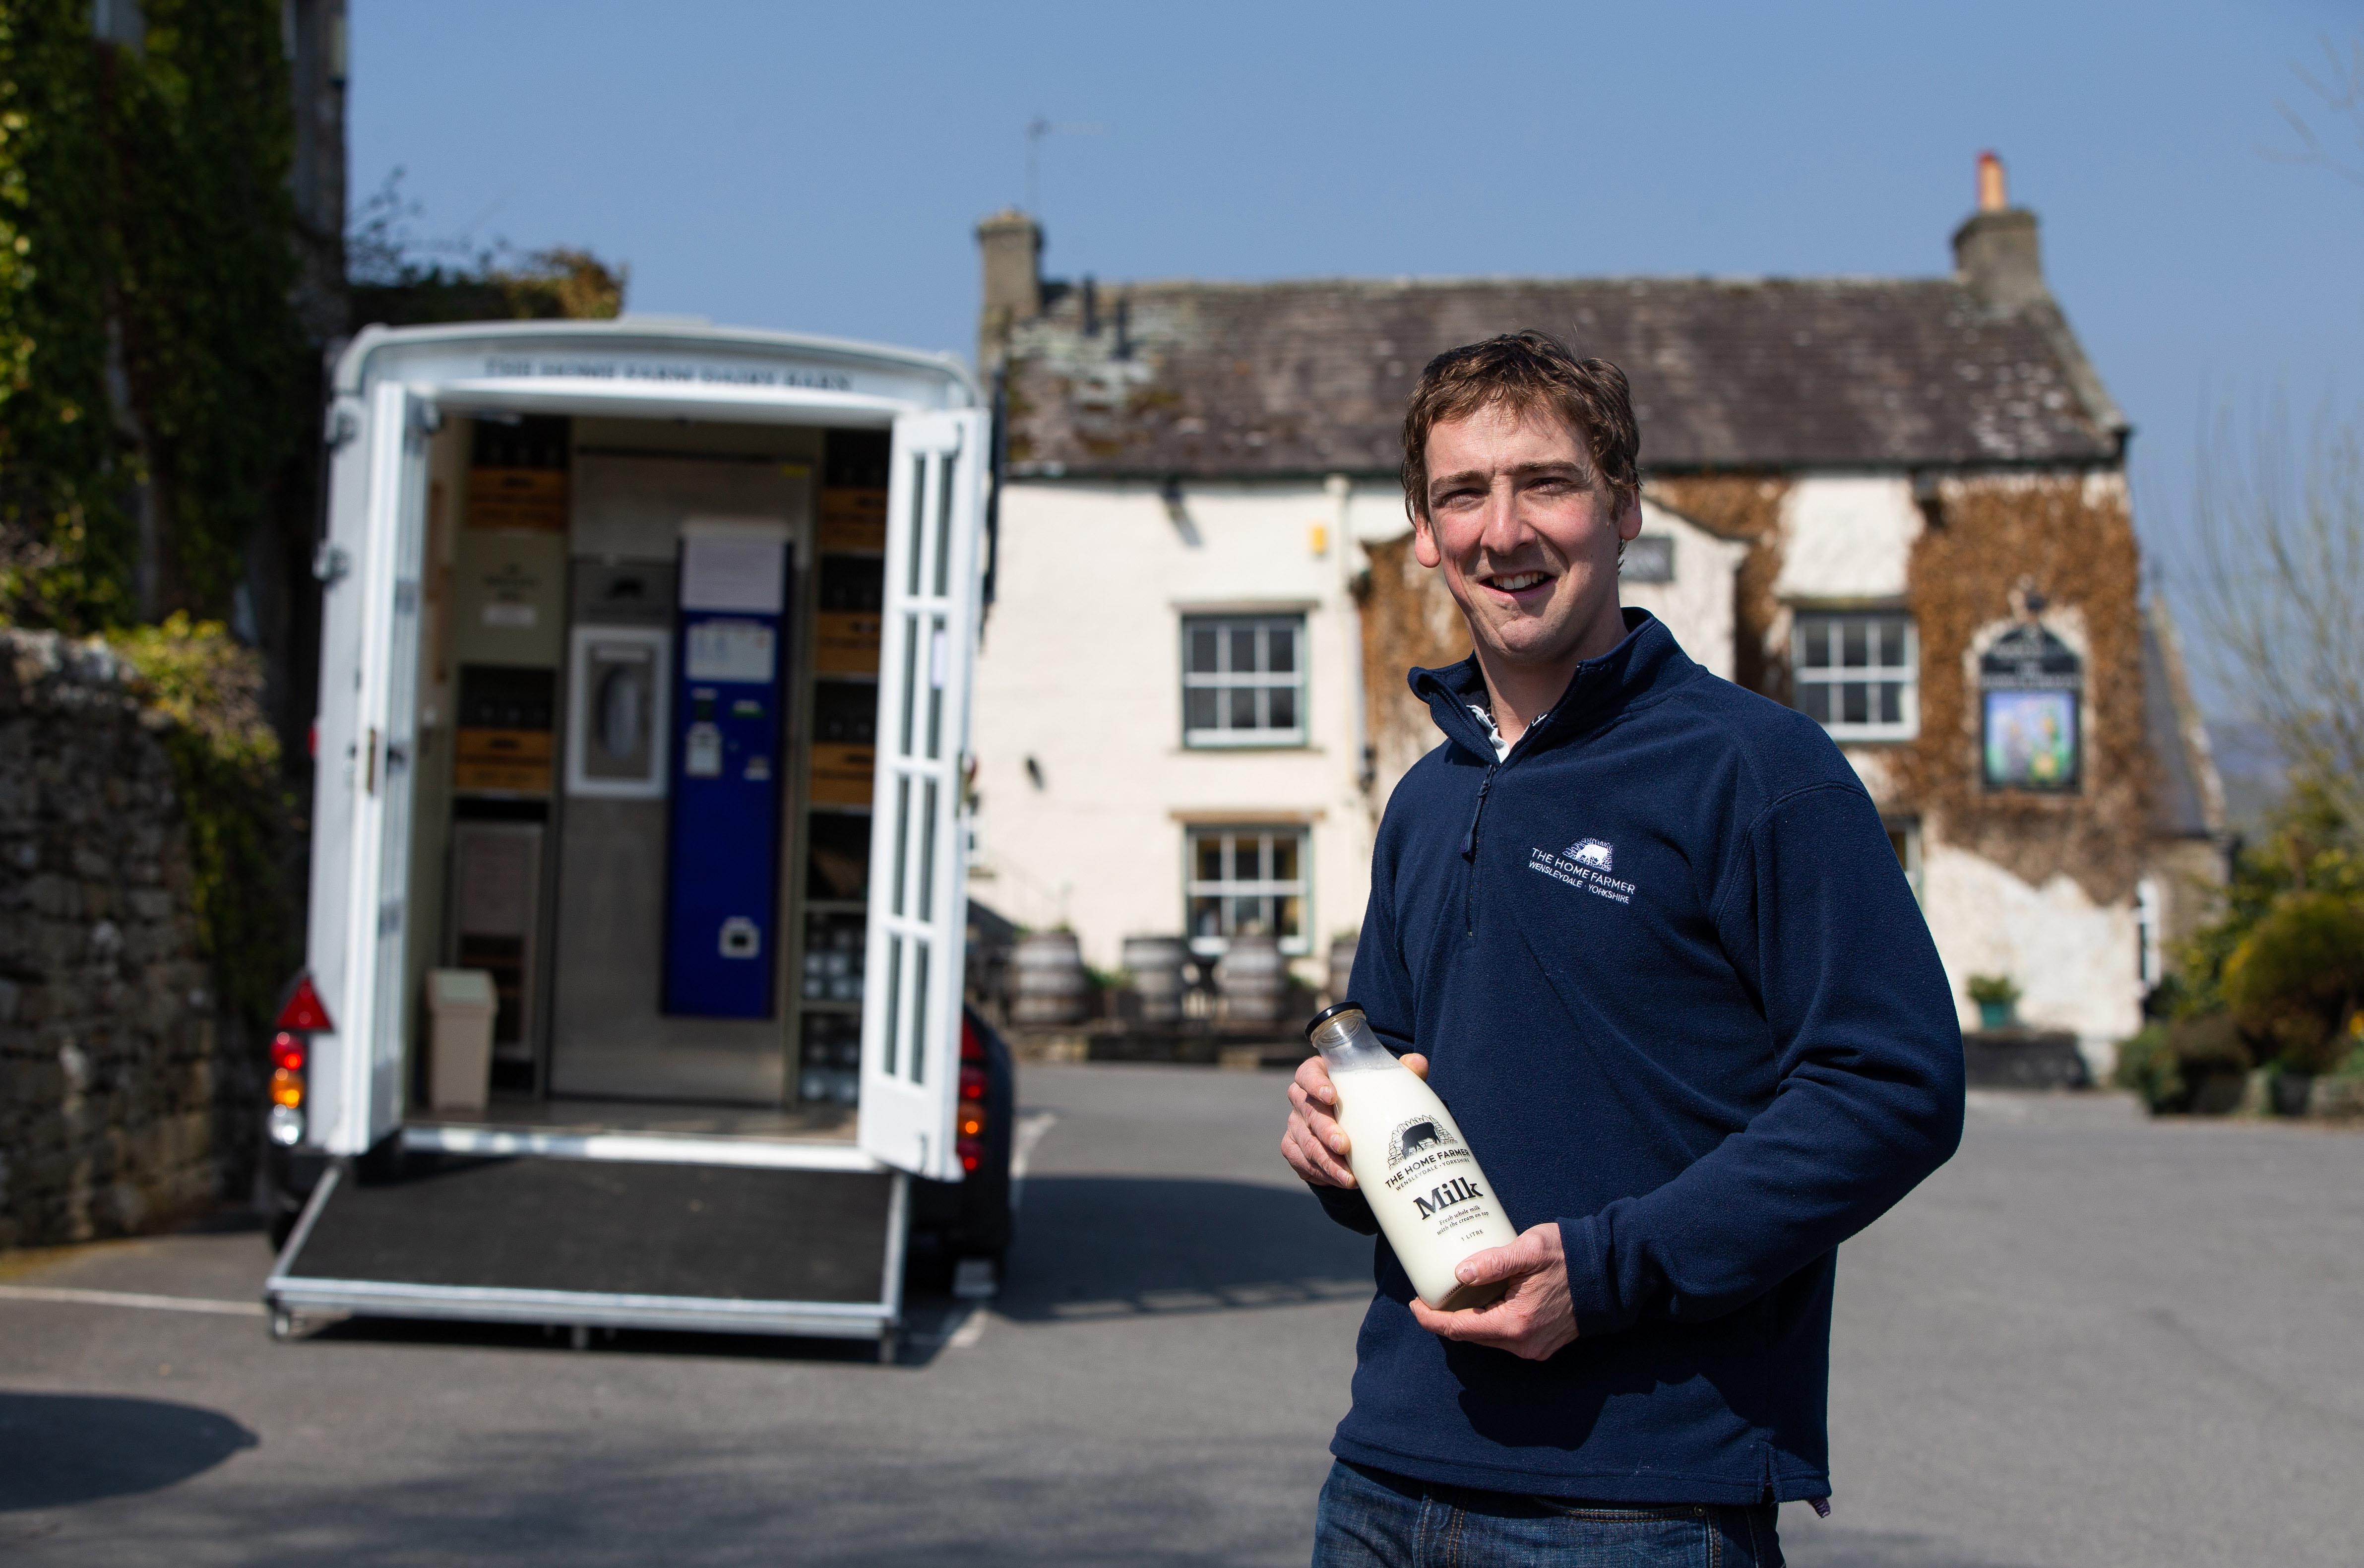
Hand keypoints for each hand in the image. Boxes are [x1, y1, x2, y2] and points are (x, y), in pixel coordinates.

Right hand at [1282, 1051, 1428, 1189]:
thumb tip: (1419, 1062)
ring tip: (1348, 1175)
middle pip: (1308, 1111)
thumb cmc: (1367, 1100)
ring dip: (1326, 1160)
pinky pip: (1304, 1162)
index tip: (1332, 1096)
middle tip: (1344, 1145)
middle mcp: (1302, 1100)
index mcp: (1319, 1076)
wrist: (1353, 1131)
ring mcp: (1296, 1125)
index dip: (1315, 1084)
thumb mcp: (1383, 1085)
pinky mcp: (1294, 1149)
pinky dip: (1324, 1173)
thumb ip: (1401, 1073)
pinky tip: (1343, 1180)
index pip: (1307, 1074)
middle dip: (1325, 1130)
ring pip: (1305, 1142)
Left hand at [1408, 1222, 1577, 1360]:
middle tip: (1430, 1293)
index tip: (1415, 1302)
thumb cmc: (1570, 1256)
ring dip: (1468, 1319)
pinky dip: (1488, 1321)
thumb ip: (1494, 1262)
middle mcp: (1523, 1343)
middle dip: (1446, 1317)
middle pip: (1470, 1335)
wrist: (1609, 1273)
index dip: (1431, 1318)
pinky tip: (1482, 1300)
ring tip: (1453, 1293)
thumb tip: (1460, 1272)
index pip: (1459, 1329)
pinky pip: (1504, 1336)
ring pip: (1486, 1337)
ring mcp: (1534, 1347)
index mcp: (1516, 1324)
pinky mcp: (1542, 1343)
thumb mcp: (1529, 1250)